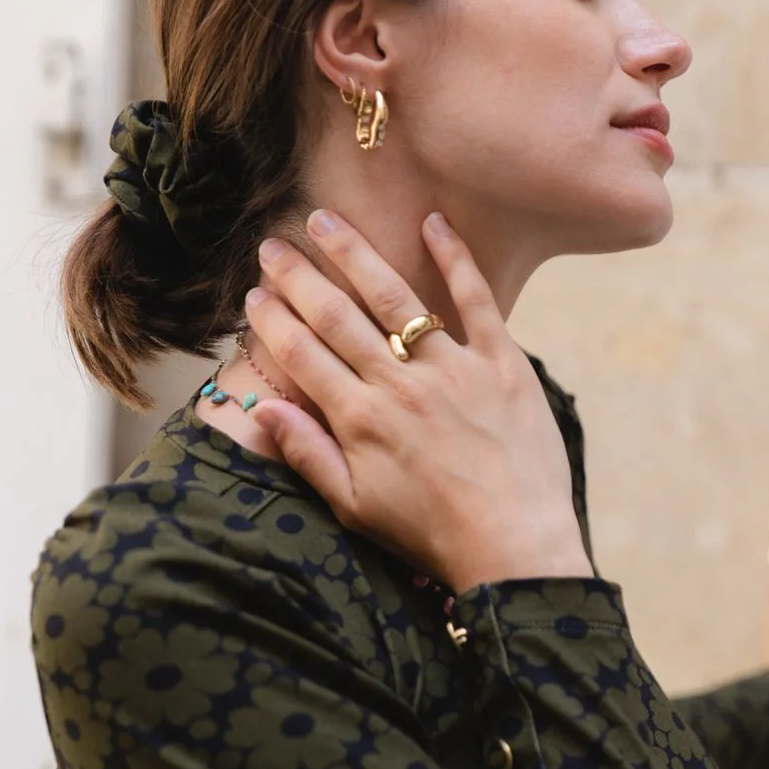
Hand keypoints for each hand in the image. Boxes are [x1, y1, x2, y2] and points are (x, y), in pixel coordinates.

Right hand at [244, 210, 592, 592]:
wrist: (515, 548)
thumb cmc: (431, 535)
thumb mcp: (356, 508)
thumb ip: (308, 454)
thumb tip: (263, 409)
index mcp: (360, 420)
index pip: (304, 355)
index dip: (273, 322)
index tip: (253, 295)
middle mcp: (399, 384)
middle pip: (338, 317)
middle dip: (299, 277)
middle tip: (272, 244)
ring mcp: (452, 368)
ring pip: (394, 297)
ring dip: (354, 254)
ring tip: (325, 221)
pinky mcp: (502, 363)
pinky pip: (476, 299)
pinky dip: (455, 258)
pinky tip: (433, 222)